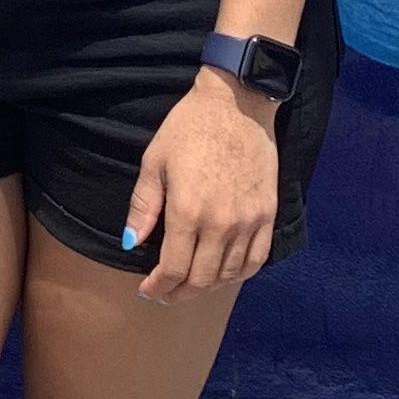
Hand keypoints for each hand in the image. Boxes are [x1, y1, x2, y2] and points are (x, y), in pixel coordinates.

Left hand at [120, 74, 282, 298]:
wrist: (237, 104)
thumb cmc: (189, 127)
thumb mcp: (155, 162)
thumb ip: (143, 207)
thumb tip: (131, 243)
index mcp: (187, 212)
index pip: (173, 269)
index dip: (158, 287)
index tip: (148, 290)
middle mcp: (220, 224)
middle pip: (201, 279)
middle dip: (179, 293)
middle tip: (165, 294)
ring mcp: (248, 222)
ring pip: (229, 275)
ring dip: (207, 286)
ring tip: (191, 284)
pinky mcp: (268, 215)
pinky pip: (256, 260)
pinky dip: (238, 274)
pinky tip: (224, 273)